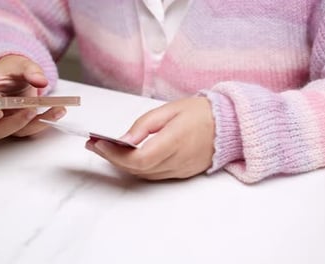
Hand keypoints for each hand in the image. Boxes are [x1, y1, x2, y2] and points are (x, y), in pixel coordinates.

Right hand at [0, 55, 65, 140]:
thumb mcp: (20, 63)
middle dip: (12, 125)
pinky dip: (46, 121)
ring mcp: (4, 122)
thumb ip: (29, 69)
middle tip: (29, 110)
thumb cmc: (11, 70)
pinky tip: (59, 110)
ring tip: (54, 108)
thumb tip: (40, 80)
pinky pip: (30, 130)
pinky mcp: (20, 125)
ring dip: (34, 124)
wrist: (20, 74)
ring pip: (14, 133)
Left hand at [85, 97, 214, 179]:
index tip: (98, 143)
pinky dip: (138, 167)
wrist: (230, 124)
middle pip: (137, 169)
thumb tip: (123, 140)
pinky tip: (127, 156)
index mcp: (175, 141)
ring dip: (123, 164)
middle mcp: (178, 160)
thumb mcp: (170, 110)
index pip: (139, 159)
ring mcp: (181, 169)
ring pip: (144, 174)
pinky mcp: (183, 173)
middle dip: (112, 158)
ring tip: (106, 148)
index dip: (115, 154)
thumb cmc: (201, 112)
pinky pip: (155, 174)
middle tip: (94, 144)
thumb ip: (144, 125)